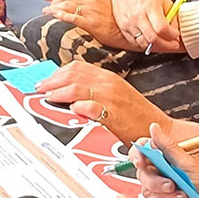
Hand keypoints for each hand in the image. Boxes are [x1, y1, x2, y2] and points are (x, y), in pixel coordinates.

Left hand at [37, 61, 174, 141]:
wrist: (159, 130)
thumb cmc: (136, 116)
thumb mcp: (115, 96)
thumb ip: (96, 91)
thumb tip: (71, 94)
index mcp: (108, 77)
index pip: (77, 67)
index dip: (57, 73)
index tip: (45, 81)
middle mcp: (109, 83)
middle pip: (73, 74)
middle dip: (52, 81)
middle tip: (39, 90)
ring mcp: (112, 98)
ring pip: (78, 88)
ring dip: (58, 93)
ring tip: (47, 98)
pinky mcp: (115, 114)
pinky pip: (93, 107)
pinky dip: (80, 106)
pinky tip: (71, 110)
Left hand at [42, 0, 129, 50]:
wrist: (126, 32)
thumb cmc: (115, 20)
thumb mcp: (102, 4)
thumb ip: (87, 0)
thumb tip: (70, 1)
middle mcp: (91, 0)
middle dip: (52, 1)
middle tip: (46, 7)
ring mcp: (91, 11)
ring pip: (66, 5)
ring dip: (53, 8)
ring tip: (47, 13)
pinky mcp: (92, 23)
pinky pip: (72, 17)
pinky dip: (61, 15)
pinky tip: (55, 16)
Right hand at [109, 0, 180, 52]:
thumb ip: (171, 15)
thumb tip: (176, 31)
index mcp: (149, 6)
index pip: (162, 28)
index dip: (172, 35)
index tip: (176, 35)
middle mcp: (137, 16)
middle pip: (153, 39)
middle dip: (167, 46)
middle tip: (174, 44)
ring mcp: (128, 23)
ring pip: (144, 44)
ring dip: (157, 47)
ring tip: (164, 44)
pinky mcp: (123, 28)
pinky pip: (135, 42)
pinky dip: (145, 45)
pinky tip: (152, 41)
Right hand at [131, 122, 198, 197]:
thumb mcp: (189, 163)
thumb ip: (169, 147)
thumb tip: (155, 128)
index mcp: (167, 156)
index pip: (142, 150)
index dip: (138, 155)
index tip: (142, 162)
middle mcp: (162, 170)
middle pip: (142, 172)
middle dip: (157, 181)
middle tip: (172, 184)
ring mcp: (161, 185)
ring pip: (147, 188)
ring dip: (165, 193)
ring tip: (182, 194)